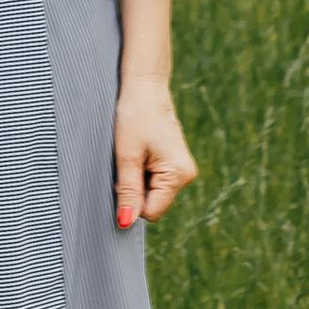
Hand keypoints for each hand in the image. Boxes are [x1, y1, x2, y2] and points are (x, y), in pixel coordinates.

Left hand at [114, 77, 195, 232]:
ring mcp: (181, 169)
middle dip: (134, 189)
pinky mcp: (173, 163)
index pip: (150, 211)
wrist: (144, 86)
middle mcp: (186, 175)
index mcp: (179, 175)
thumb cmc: (135, 116)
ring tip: (133, 152)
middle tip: (127, 160)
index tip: (122, 174)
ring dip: (136, 179)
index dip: (131, 200)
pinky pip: (154, 180)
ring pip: (151, 192)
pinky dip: (141, 171)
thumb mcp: (126, 156)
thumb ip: (128, 191)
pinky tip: (138, 152)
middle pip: (152, 203)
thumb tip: (125, 223)